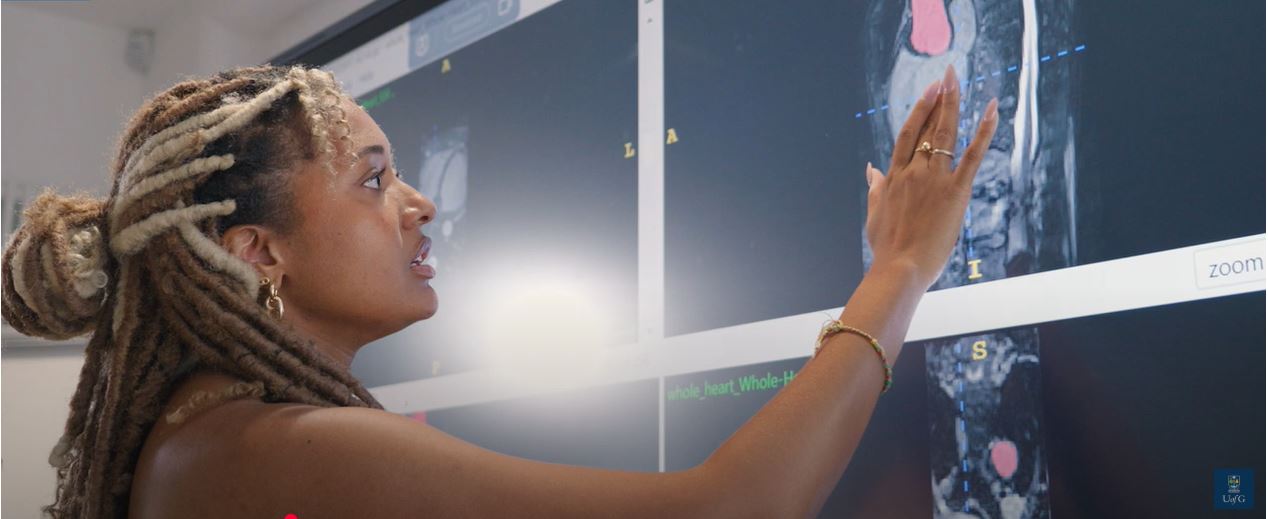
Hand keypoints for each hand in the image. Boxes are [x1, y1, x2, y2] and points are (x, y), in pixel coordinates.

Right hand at [863, 65, 998, 289]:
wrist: (899, 268)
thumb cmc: (887, 248)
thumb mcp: (874, 214)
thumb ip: (874, 189)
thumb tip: (870, 170)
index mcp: (894, 177)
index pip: (907, 135)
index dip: (919, 110)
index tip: (929, 91)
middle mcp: (913, 172)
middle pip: (925, 126)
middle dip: (938, 98)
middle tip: (947, 74)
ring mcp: (934, 179)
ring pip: (944, 133)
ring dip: (952, 104)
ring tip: (958, 80)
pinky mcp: (955, 192)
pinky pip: (972, 155)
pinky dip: (983, 131)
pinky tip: (992, 110)